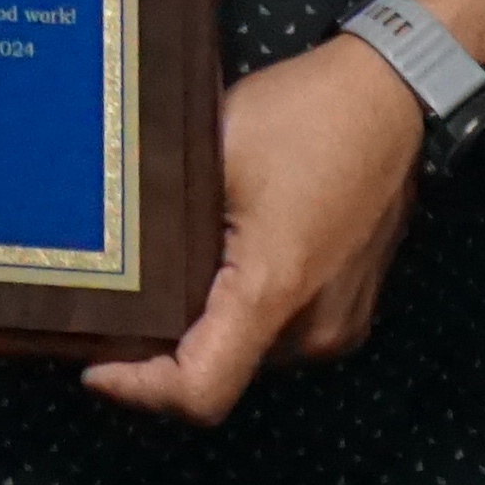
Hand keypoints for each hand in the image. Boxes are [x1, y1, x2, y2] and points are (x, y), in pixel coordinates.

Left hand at [80, 37, 417, 424]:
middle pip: (220, 372)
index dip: (140, 389)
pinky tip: (216, 265)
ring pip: (249, 351)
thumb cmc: (302, 117)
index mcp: (274, 293)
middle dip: (163, 351)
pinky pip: (280, 330)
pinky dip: (242, 312)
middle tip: (115, 308)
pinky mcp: (350, 308)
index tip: (95, 364)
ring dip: (205, 328)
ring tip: (163, 278)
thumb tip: (105, 252)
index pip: (201, 391)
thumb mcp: (212, 151)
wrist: (389, 94)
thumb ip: (163, 215)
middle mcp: (313, 329)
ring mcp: (338, 323)